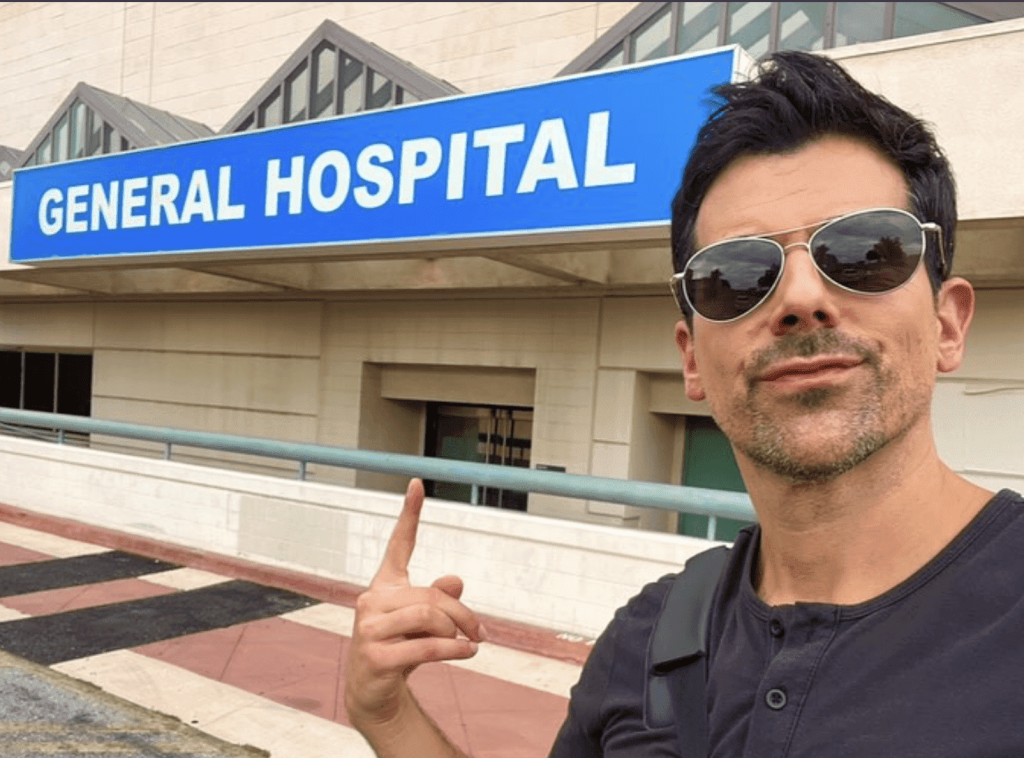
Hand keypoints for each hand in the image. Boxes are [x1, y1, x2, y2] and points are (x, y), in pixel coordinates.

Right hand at [345, 478, 485, 730]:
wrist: (373, 692)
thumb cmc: (400, 648)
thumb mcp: (423, 623)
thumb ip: (439, 599)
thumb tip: (456, 581)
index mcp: (384, 586)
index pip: (399, 544)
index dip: (409, 514)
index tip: (417, 483)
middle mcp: (371, 600)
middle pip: (431, 595)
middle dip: (462, 615)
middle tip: (482, 631)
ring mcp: (368, 628)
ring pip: (429, 617)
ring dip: (457, 633)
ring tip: (468, 644)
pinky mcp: (374, 656)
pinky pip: (426, 646)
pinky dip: (454, 650)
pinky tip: (468, 652)